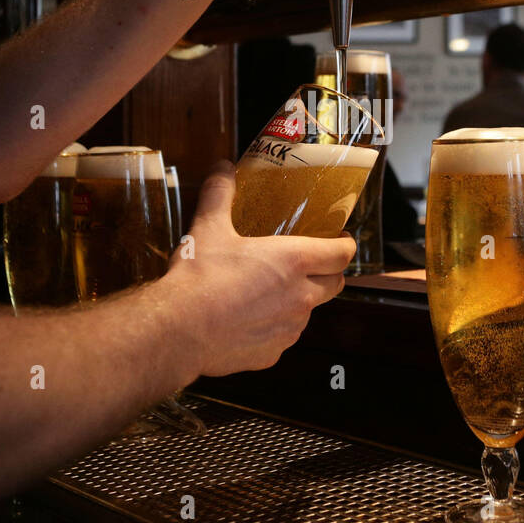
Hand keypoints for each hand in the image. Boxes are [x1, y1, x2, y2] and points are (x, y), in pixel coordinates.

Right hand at [162, 161, 354, 376]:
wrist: (179, 331)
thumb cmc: (199, 278)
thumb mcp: (209, 228)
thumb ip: (220, 194)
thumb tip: (222, 168)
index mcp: (294, 261)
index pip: (342, 254)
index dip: (345, 245)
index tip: (340, 239)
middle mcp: (301, 297)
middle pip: (335, 284)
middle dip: (329, 272)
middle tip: (310, 262)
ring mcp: (289, 329)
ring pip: (308, 312)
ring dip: (300, 300)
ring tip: (271, 290)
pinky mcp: (273, 354)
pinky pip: (283, 336)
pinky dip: (274, 326)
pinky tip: (249, 318)